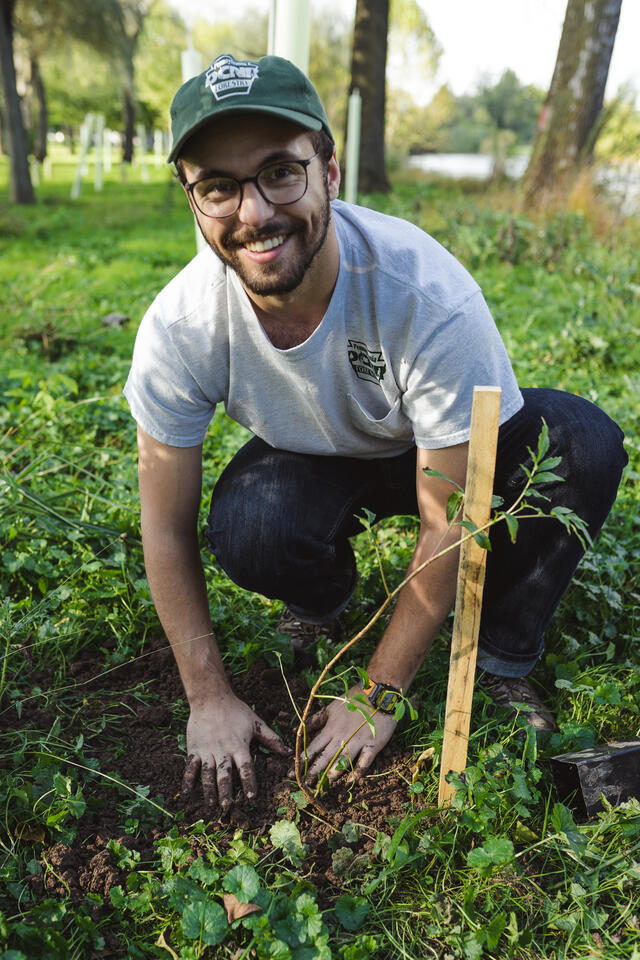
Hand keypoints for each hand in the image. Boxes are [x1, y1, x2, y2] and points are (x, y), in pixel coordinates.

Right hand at [181, 691, 289, 809]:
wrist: (211, 698)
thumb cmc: (236, 711)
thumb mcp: (256, 723)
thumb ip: (272, 739)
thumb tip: (288, 752)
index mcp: (239, 745)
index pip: (246, 767)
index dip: (249, 783)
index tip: (251, 798)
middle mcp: (223, 750)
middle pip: (224, 774)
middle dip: (225, 791)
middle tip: (227, 807)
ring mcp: (207, 750)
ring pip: (207, 773)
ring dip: (209, 790)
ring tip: (211, 805)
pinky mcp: (194, 749)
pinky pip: (190, 767)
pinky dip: (187, 780)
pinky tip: (186, 793)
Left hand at [299, 686, 396, 784]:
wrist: (379, 694)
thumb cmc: (354, 699)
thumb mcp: (331, 707)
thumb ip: (315, 720)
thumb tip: (297, 729)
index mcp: (331, 728)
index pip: (313, 747)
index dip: (302, 760)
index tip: (291, 772)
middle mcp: (342, 737)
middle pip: (325, 758)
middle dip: (313, 772)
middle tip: (304, 785)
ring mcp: (358, 742)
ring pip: (342, 762)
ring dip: (333, 775)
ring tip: (324, 786)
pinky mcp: (372, 745)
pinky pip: (364, 762)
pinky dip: (358, 772)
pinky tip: (351, 781)